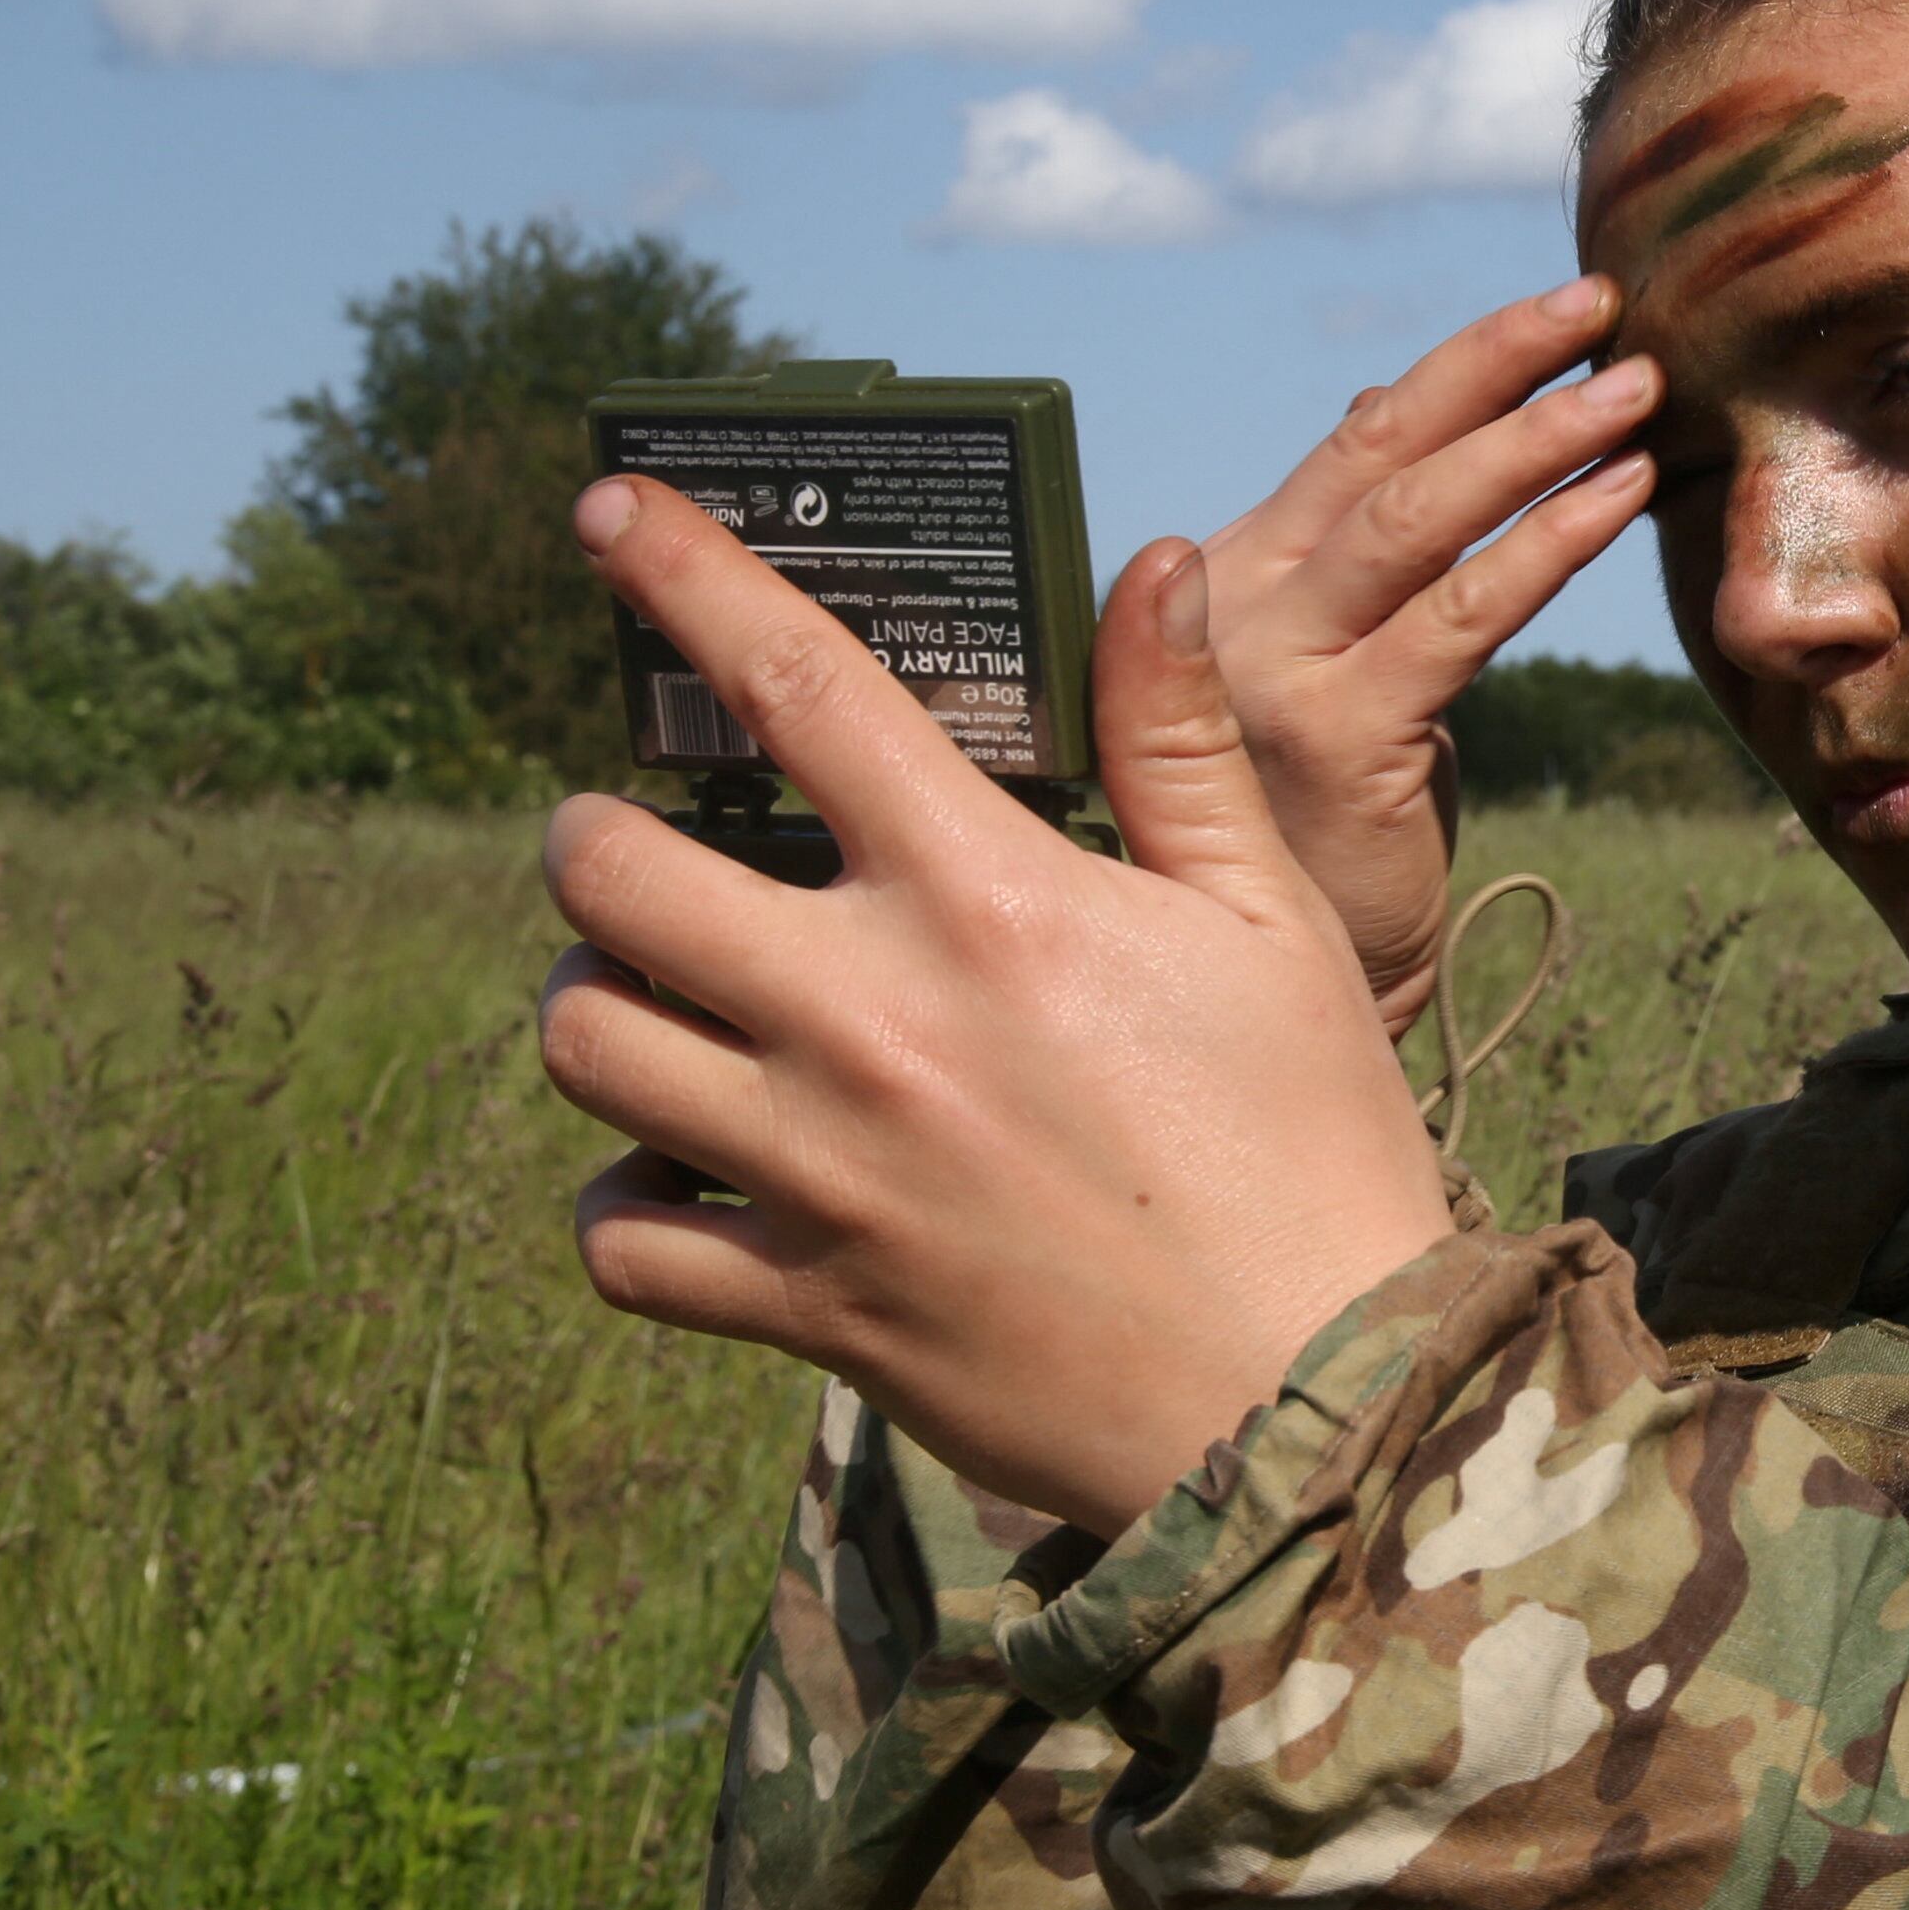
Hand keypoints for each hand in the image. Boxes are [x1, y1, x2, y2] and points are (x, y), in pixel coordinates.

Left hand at [536, 478, 1454, 1535]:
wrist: (1319, 1404)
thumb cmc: (1313, 1143)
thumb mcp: (1271, 918)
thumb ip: (1180, 738)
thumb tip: (1154, 561)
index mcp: (987, 899)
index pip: (792, 685)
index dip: (680, 573)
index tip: (606, 505)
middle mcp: (870, 1018)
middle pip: (611, 873)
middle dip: (601, 834)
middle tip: (648, 846)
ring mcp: (821, 1171)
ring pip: (589, 1046)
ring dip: (600, 1001)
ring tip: (656, 998)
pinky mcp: (809, 1306)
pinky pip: (621, 1246)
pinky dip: (625, 1208)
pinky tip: (677, 1180)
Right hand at [1202, 277, 1657, 1032]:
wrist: (1284, 993)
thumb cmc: (1324, 833)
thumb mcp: (1328, 672)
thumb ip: (1348, 560)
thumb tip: (1384, 407)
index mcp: (1227, 579)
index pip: (1354, 441)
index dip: (1462, 368)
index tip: (1560, 312)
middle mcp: (1228, 608)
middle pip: (1381, 450)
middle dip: (1502, 366)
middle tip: (1607, 307)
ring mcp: (1274, 672)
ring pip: (1420, 517)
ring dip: (1539, 439)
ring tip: (1638, 387)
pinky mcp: (1338, 740)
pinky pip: (1463, 615)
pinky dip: (1547, 544)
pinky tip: (1622, 498)